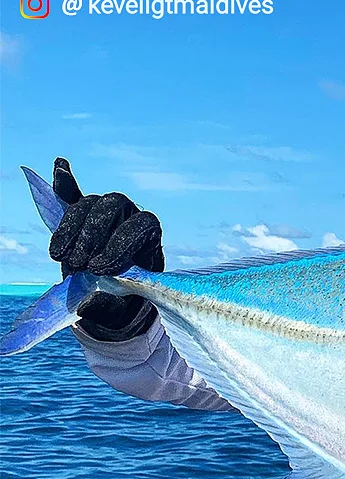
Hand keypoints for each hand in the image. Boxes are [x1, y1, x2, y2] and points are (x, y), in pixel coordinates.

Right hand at [48, 157, 163, 340]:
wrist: (117, 299)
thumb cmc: (127, 301)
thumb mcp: (124, 311)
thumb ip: (109, 307)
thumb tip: (88, 304)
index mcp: (150, 236)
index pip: (141, 225)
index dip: (119, 244)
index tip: (99, 270)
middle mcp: (130, 216)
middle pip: (114, 205)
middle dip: (93, 234)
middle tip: (78, 265)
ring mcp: (106, 214)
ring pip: (88, 203)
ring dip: (71, 228)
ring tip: (61, 259)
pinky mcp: (82, 216)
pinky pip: (73, 196)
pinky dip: (65, 184)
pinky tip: (60, 167)